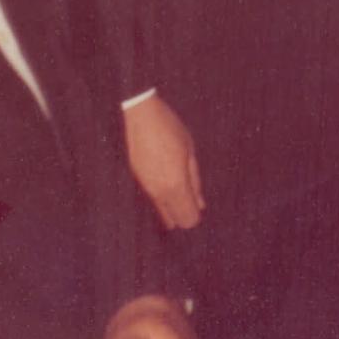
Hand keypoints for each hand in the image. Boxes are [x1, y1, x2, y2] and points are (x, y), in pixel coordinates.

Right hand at [123, 94, 205, 229]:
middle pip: (175, 221)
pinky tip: (168, 183)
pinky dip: (163, 199)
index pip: (188, 219)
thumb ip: (195, 180)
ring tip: (181, 188)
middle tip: (192, 198)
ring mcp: (145, 187)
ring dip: (173, 208)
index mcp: (176, 184)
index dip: (196, 215)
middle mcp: (159, 192)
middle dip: (185, 215)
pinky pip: (153, 200)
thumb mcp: (189, 151)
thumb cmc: (170, 130)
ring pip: (161, 212)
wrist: (140, 116)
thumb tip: (201, 204)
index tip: (200, 204)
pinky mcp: (137, 180)